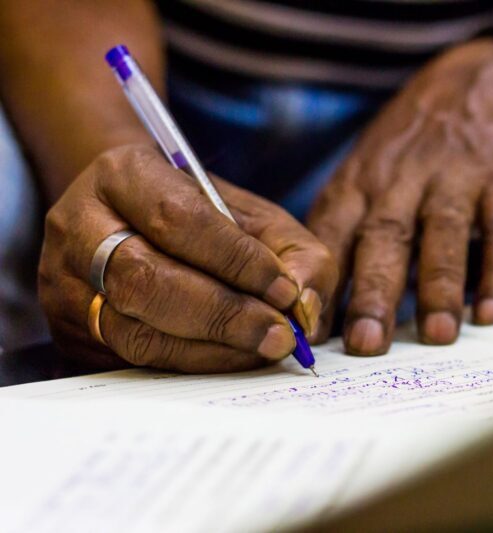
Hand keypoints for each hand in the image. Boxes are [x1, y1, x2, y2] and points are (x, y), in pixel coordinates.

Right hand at [40, 144, 337, 372]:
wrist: (139, 223)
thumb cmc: (207, 220)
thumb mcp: (259, 219)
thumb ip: (295, 254)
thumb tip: (304, 306)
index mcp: (124, 175)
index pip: (177, 218)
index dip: (235, 260)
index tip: (285, 290)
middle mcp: (80, 226)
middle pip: (144, 279)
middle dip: (222, 313)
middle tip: (279, 335)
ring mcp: (66, 282)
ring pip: (133, 330)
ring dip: (209, 348)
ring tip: (262, 348)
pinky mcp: (70, 330)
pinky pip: (129, 360)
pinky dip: (190, 364)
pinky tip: (230, 358)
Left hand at [308, 39, 492, 354]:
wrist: (483, 82)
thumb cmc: (411, 145)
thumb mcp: (366, 170)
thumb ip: (345, 229)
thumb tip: (318, 306)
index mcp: (360, 183)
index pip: (332, 237)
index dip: (320, 286)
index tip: (309, 335)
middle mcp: (402, 180)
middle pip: (384, 239)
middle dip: (373, 293)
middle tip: (366, 345)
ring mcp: (455, 179)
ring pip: (443, 234)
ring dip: (440, 287)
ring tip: (437, 335)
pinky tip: (492, 311)